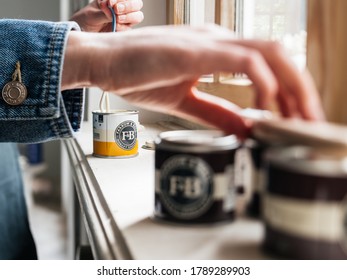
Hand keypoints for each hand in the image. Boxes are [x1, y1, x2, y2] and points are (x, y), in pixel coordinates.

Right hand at [63, 25, 324, 138]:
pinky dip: (261, 84)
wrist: (103, 62)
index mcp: (216, 51)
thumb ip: (216, 112)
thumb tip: (245, 128)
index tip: (298, 118)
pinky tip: (265, 108)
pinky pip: (242, 61)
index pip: (267, 64)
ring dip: (291, 87)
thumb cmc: (136, 75)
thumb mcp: (184, 100)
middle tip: (310, 122)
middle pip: (278, 55)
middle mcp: (218, 40)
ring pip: (269, 53)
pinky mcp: (194, 50)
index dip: (290, 90)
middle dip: (301, 90)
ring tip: (298, 119)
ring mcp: (208, 42)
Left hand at [70, 0, 143, 31]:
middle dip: (128, 6)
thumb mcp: (92, 15)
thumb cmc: (86, 20)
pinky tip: (115, 27)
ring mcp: (125, 20)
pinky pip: (130, 29)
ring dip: (129, 17)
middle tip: (116, 10)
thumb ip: (104, 13)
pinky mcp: (124, 31)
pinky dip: (123, 28)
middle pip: (137, 4)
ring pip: (138, 16)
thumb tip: (114, 13)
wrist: (83, 33)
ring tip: (117, 20)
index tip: (110, 2)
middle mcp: (122, 8)